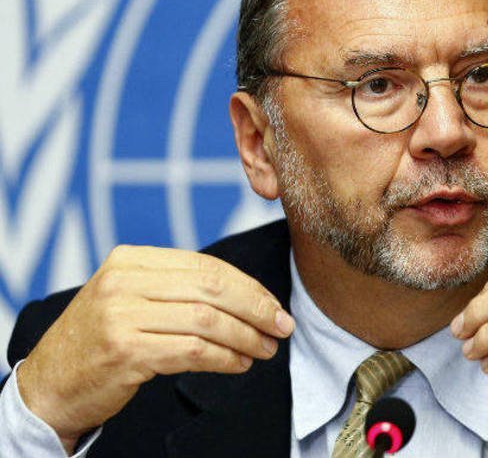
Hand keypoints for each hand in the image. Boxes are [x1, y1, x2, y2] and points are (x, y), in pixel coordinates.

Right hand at [16, 245, 294, 451]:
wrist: (48, 384)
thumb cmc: (101, 339)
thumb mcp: (132, 298)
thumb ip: (178, 287)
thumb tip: (250, 295)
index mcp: (130, 260)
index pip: (207, 266)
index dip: (249, 286)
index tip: (274, 306)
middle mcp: (123, 281)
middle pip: (212, 288)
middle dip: (256, 308)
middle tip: (282, 327)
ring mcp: (121, 315)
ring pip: (206, 320)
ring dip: (245, 337)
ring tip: (264, 349)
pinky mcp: (124, 351)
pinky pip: (191, 351)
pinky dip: (223, 358)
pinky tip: (238, 364)